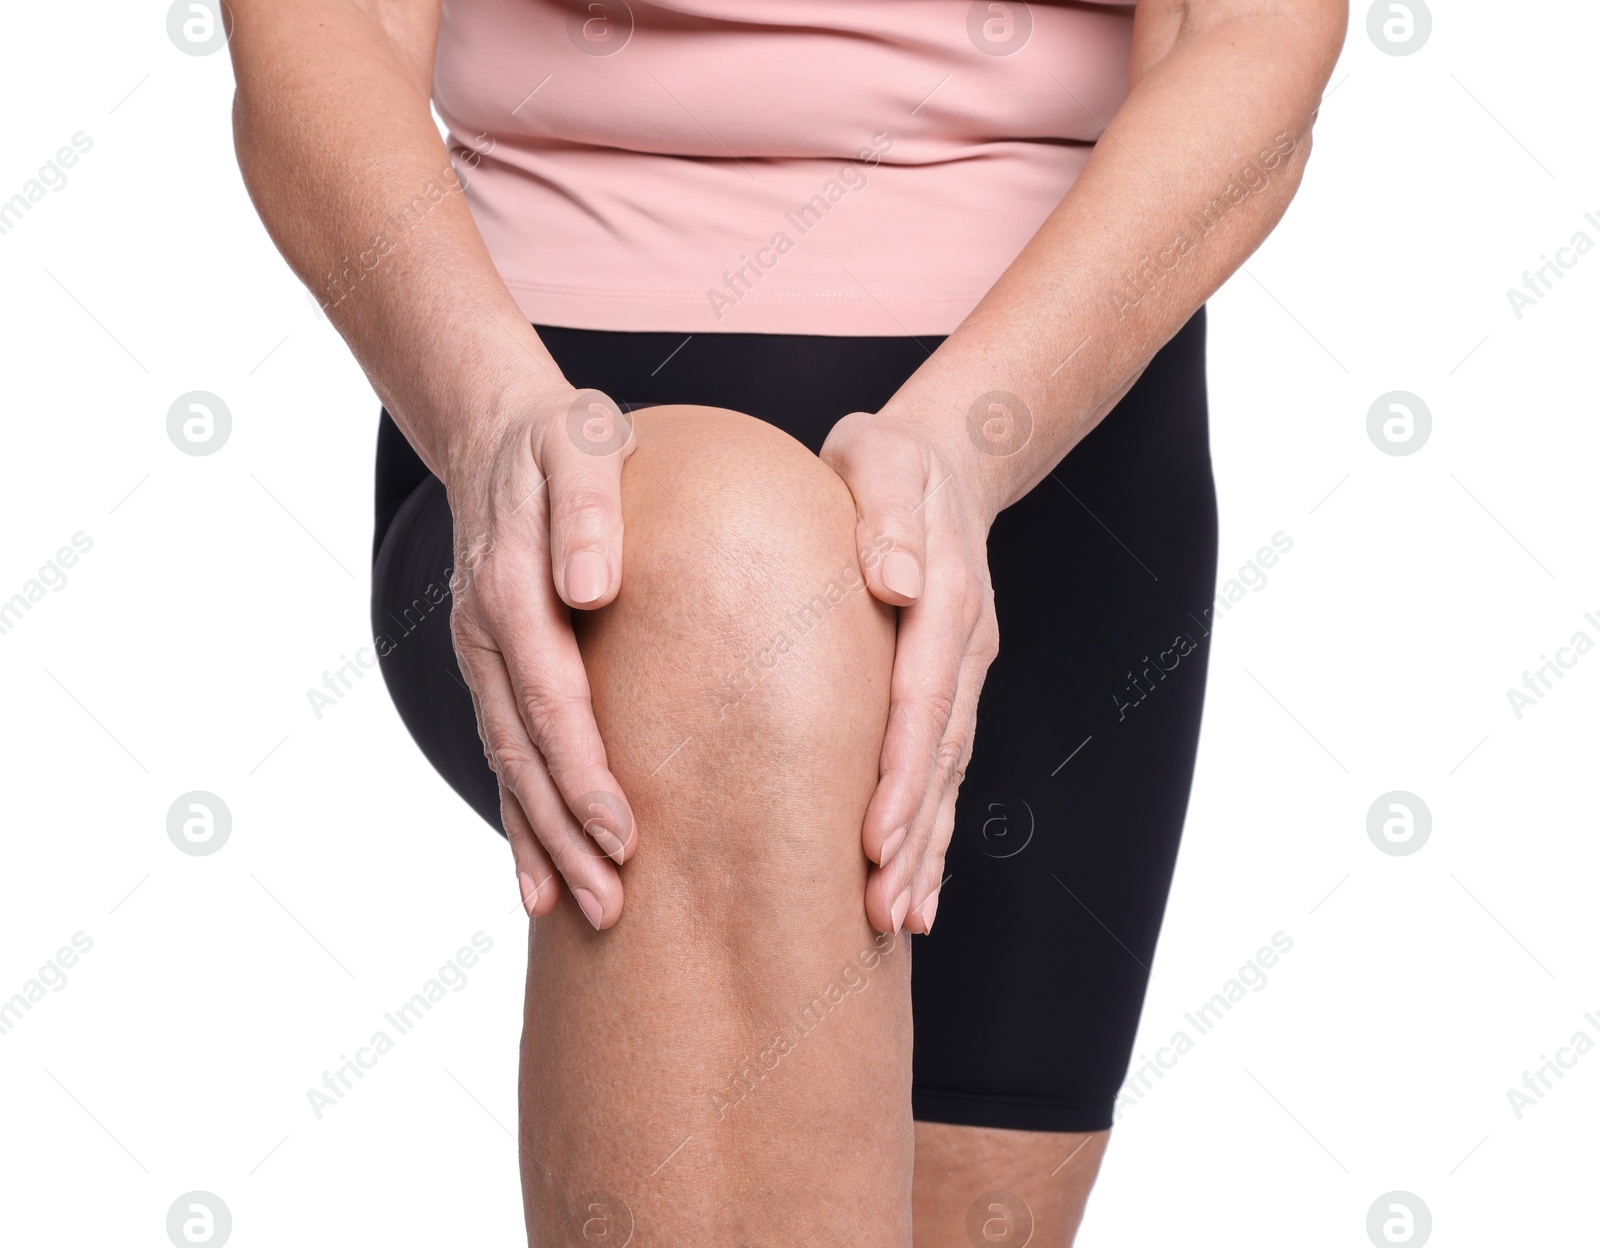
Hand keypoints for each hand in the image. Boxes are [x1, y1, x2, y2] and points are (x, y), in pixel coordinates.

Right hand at [444, 384, 639, 928]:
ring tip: (582, 911)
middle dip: (566, 833)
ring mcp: (482, 657)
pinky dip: (519, 819)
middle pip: (525, 752)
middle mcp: (486, 634)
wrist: (499, 432)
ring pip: (510, 765)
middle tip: (612, 906)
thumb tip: (591, 591)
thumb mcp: (583, 442)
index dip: (584, 771)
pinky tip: (537, 880)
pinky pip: (503, 752)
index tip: (623, 834)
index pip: (551, 698)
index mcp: (512, 589)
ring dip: (542, 843)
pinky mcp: (493, 669)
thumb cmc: (562, 440)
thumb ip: (589, 510)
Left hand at [820, 410, 1000, 936]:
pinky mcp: (951, 687)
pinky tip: (915, 885)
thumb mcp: (877, 460)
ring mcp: (964, 671)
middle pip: (941, 753)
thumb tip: (893, 581)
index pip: (923, 698)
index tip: (875, 838)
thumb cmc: (887, 461)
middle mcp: (964, 645)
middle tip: (883, 908)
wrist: (944, 460)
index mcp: (946, 595)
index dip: (901, 773)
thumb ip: (885, 514)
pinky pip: (944, 764)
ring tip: (901, 918)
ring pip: (948, 772)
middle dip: (915, 835)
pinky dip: (933, 826)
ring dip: (928, 847)